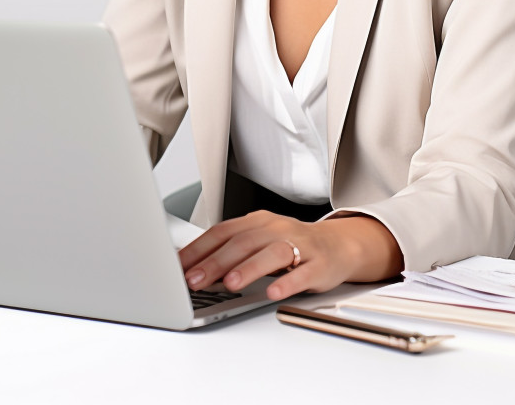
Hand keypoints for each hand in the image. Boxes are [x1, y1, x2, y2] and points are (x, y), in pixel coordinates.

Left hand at [179, 210, 403, 301]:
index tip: (178, 267)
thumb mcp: (258, 242)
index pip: (221, 233)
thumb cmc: (292, 245)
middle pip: (242, 243)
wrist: (337, 245)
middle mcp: (275, 229)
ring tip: (230, 284)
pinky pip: (302, 274)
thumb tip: (192, 268)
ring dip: (249, 268)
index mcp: (256, 222)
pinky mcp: (318, 265)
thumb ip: (229, 252)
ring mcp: (298, 245)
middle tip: (194, 280)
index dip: (198, 249)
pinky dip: (287, 282)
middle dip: (215, 263)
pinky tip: (274, 292)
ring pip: (272, 253)